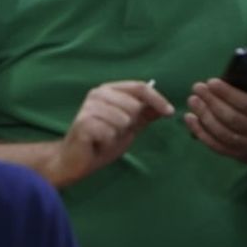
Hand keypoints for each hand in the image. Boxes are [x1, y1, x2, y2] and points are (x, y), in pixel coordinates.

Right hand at [48, 80, 172, 186]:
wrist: (76, 159)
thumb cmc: (102, 141)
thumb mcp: (129, 127)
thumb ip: (145, 115)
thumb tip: (165, 108)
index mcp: (109, 90)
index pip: (139, 87)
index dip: (157, 99)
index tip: (170, 113)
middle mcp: (97, 94)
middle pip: (134, 105)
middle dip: (131, 123)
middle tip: (116, 131)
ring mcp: (89, 107)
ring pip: (123, 119)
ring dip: (118, 134)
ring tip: (106, 137)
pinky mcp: (83, 123)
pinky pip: (110, 132)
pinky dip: (108, 142)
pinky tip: (98, 143)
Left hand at [186, 67, 246, 162]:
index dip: (228, 93)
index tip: (212, 81)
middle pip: (232, 119)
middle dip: (212, 102)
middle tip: (197, 87)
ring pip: (222, 132)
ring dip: (203, 116)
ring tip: (192, 99)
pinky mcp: (237, 155)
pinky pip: (216, 145)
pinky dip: (200, 132)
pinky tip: (190, 118)